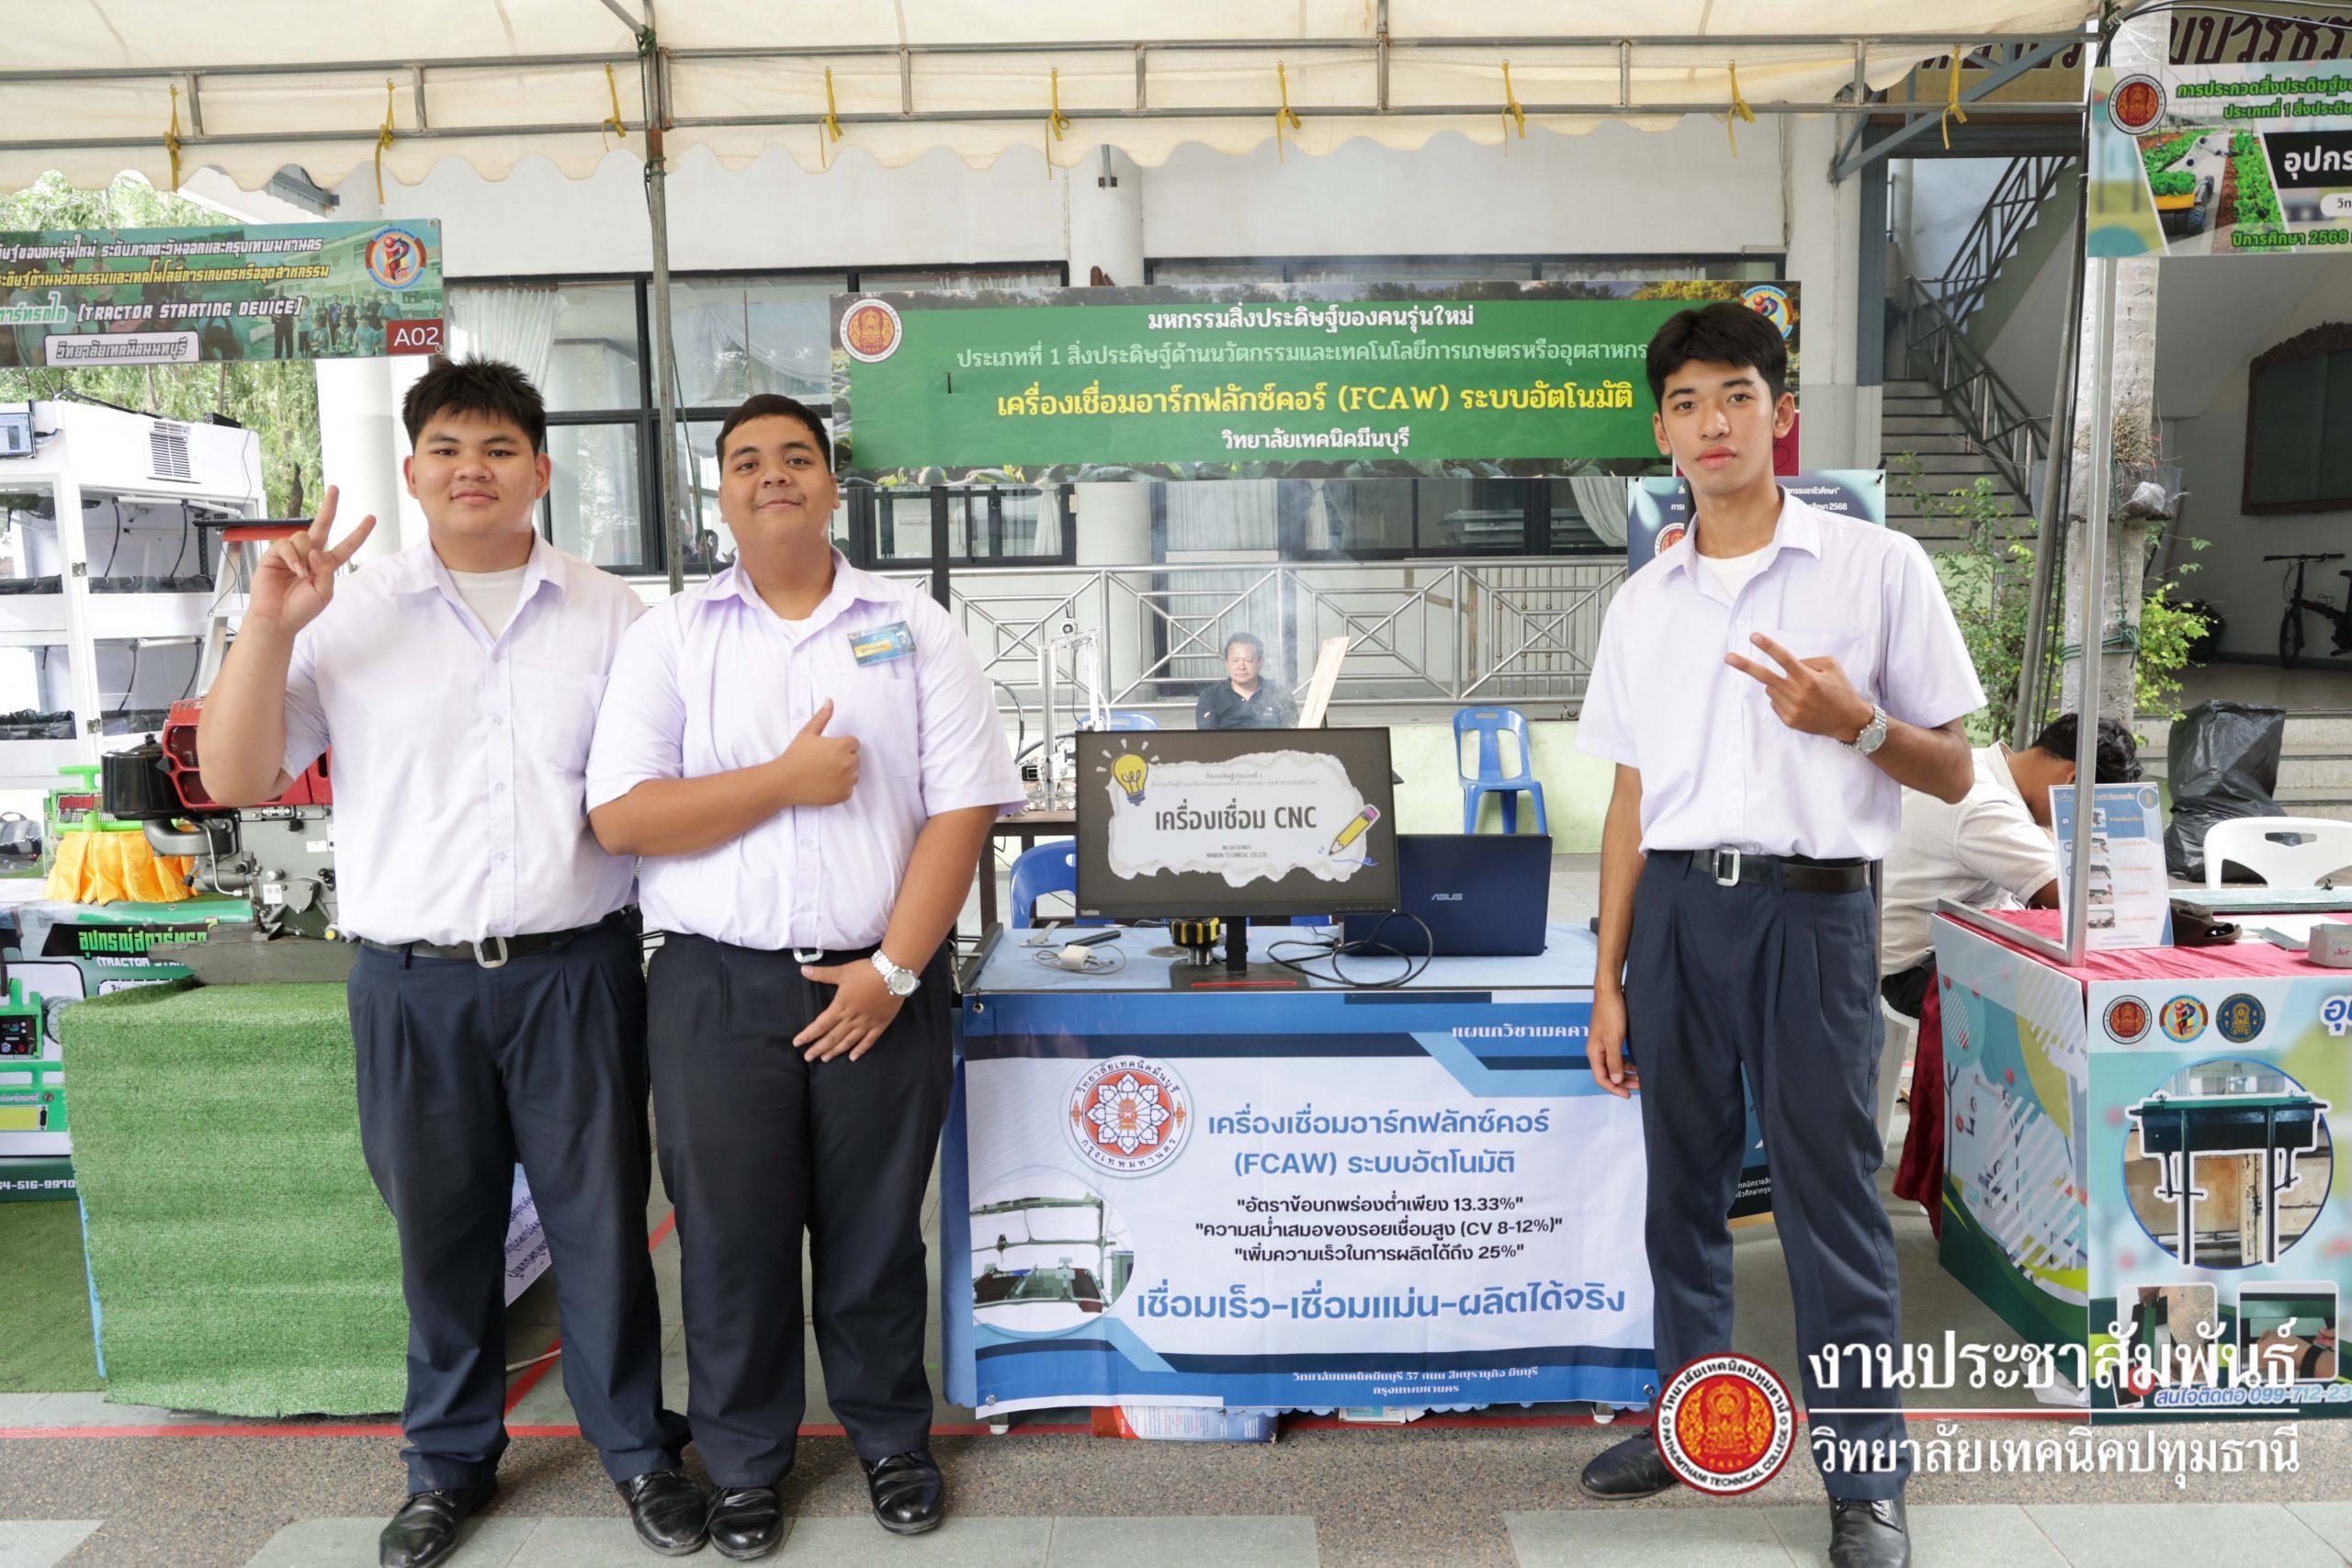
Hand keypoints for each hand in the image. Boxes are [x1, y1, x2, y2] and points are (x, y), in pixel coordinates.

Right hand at [249, 486, 374, 633]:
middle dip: (329, 506)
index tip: (371, 518)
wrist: (278, 617)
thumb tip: (317, 551)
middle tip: (335, 488)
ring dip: (305, 555)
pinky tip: (293, 570)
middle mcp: (310, 554)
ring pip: (304, 537)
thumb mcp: (324, 592)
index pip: (346, 546)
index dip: (358, 533)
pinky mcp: (275, 553)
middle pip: (322, 525)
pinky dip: (293, 557)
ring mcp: (293, 553)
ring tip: (301, 574)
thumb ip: (327, 570)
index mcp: (326, 565)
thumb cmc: (302, 608)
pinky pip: (287, 544)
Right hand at [771, 698, 858, 805]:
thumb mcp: (807, 733)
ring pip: (854, 774)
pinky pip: (849, 789)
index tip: (828, 750)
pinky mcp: (843, 795)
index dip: (842, 745)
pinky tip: (825, 784)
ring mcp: (847, 781)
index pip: (854, 743)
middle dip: (843, 759)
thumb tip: (830, 700)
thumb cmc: (795, 755)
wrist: (784, 782)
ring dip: (844, 773)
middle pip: (855, 758)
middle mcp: (848, 763)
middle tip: (824, 762)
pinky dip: (840, 788)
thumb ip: (822, 716)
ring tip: (824, 773)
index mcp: (842, 746)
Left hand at [794, 957, 903, 1061]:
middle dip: (818, 1048)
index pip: (820, 1025)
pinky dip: (860, 1050)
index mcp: (840, 1007)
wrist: (893, 973)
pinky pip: (869, 1041)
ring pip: (848, 1041)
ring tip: (825, 1059)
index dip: (808, 1035)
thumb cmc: (866, 971)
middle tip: (808, 1057)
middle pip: (832, 1037)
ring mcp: (866, 1023)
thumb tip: (803, 970)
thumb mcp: (842, 971)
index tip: (797, 1043)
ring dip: (836, 1051)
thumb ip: (822, 974)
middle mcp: (852, 1019)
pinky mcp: (880, 1024)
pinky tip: (852, 1058)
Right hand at [1588, 988, 1636, 1097]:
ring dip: (1626, 1073)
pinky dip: (1626, 1064)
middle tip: (1640, 1087)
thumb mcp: (1614, 1040)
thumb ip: (1614, 1062)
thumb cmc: (1610, 1014)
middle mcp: (1597, 1051)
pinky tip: (1636, 1065)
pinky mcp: (1610, 1038)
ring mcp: (1603, 1045)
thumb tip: (1615, 1081)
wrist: (1610, 993)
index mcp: (1594, 1053)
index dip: (1614, 1089)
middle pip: (1608, 1074)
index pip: (1601, 1078)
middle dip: (1623, 1082)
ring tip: (1640, 1078)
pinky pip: (1617, 1057)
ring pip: (1614, 1066)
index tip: (1628, 1095)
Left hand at [1723, 633, 1872, 741]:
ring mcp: (1791, 709)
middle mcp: (1798, 694)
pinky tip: (1801, 702)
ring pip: (1771, 689)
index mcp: (1808, 678)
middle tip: (1727, 657)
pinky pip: (1775, 703)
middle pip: (1765, 676)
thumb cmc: (1840, 689)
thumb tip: (1785, 663)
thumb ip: (1808, 660)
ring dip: (1779, 685)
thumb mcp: (1831, 667)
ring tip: (1800, 691)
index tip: (1753, 636)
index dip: (1768, 646)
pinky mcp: (1789, 721)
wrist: (1848, 721)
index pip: (1784, 658)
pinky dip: (1783, 698)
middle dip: (1744, 666)